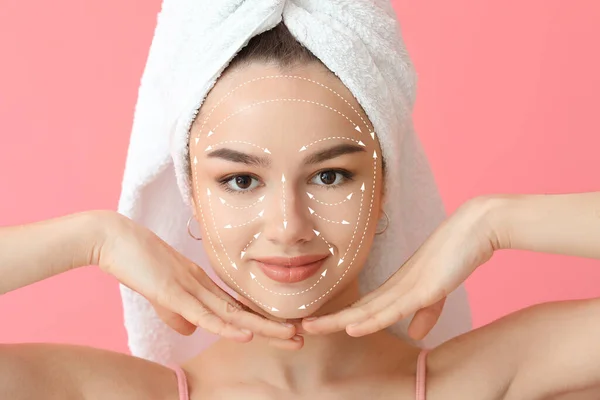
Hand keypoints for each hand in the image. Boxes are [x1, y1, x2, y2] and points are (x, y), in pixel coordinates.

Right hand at [94, 211, 297, 347]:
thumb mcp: (160, 294)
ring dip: (263, 327)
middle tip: (301, 337)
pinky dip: (226, 326)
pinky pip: (204, 314)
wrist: (114, 238)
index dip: (261, 321)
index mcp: (201, 286)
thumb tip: (190, 332)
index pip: (238, 308)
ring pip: (233, 314)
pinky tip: (247, 335)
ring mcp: (190, 288)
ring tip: (291, 335)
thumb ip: (177, 313)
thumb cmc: (136, 262)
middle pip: (244, 311)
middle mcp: (203, 286)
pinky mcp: (174, 292)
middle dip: (273, 326)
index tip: (285, 331)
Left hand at [302, 196, 502, 339]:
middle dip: (329, 319)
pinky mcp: (422, 288)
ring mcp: (407, 286)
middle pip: (357, 307)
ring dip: (337, 321)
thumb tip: (414, 334)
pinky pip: (391, 309)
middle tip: (301, 326)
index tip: (319, 324)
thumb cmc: (457, 254)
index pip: (364, 306)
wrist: (476, 228)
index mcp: (398, 285)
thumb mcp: (439, 290)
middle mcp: (396, 285)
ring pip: (366, 310)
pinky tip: (351, 327)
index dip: (341, 316)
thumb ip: (426, 311)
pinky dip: (370, 320)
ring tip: (310, 328)